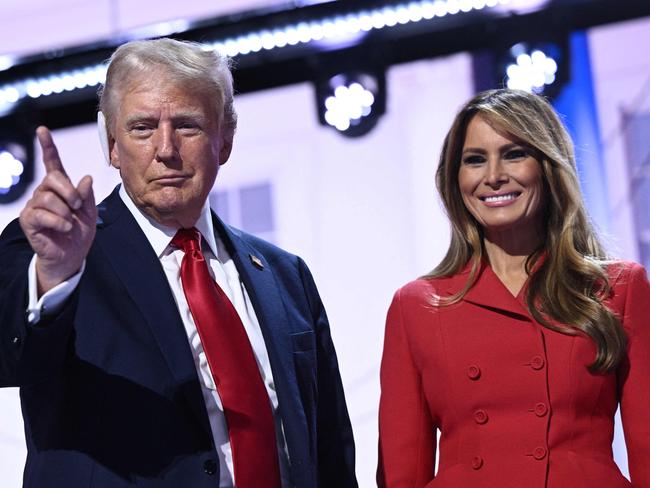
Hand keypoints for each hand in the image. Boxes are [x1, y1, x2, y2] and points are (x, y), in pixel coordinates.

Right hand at [19, 126, 97, 295]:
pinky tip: (64, 228)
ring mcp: (34, 205)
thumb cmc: (80, 232)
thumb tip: (86, 178)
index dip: (47, 146)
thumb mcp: (89, 212)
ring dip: (66, 212)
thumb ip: (87, 195)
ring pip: (49, 198)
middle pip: (53, 178)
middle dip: (70, 193)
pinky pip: (42, 214)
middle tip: (77, 207)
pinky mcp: (29, 220)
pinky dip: (59, 222)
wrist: (71, 256)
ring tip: (70, 223)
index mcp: (60, 188)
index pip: (52, 163)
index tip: (43, 130)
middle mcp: (44, 192)